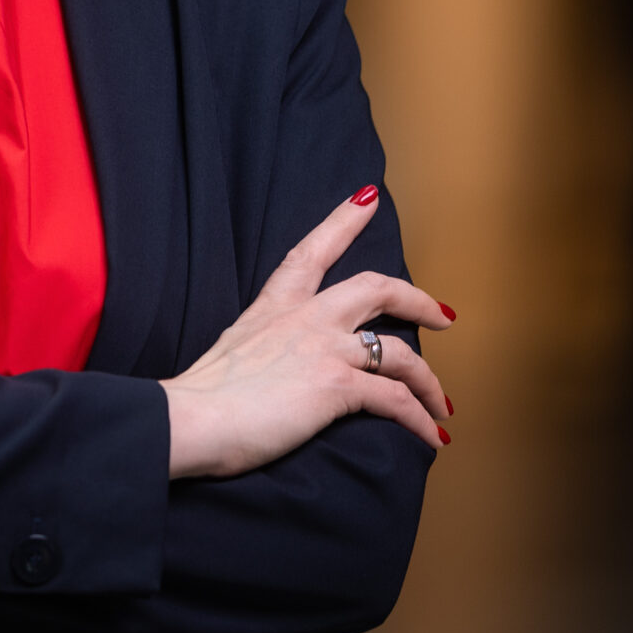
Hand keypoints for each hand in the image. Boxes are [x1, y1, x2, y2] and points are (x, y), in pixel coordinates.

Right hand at [160, 186, 454, 477]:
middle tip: (442, 315)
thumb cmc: (204, 394)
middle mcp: (306, 318)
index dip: (343, 220)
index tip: (368, 197)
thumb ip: (264, 346)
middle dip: (418, 300)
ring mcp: (324, 348)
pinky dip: (420, 420)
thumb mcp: (234, 349)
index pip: (313, 251)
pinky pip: (396, 399)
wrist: (191, 418)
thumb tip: (276, 368)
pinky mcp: (336, 385)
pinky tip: (431, 435)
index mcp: (275, 305)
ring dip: (429, 381)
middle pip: (377, 289)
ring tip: (440, 403)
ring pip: (400, 353)